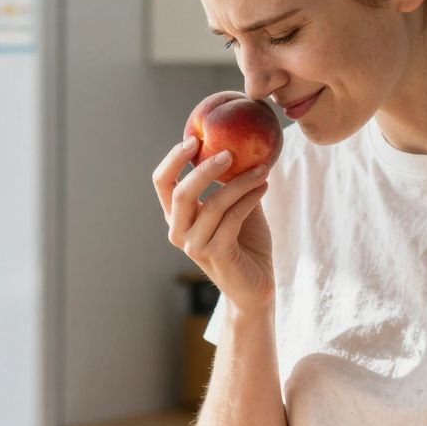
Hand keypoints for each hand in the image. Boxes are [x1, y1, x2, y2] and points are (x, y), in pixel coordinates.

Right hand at [152, 137, 273, 311]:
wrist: (255, 287)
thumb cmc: (246, 245)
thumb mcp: (236, 207)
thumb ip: (231, 181)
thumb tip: (243, 143)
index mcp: (178, 218)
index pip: (162, 182)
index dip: (173, 159)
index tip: (195, 138)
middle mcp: (179, 232)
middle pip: (181, 192)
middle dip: (204, 168)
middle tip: (230, 151)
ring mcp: (195, 246)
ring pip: (213, 204)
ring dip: (240, 181)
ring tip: (263, 168)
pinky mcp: (217, 255)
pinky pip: (232, 218)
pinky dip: (249, 198)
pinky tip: (264, 186)